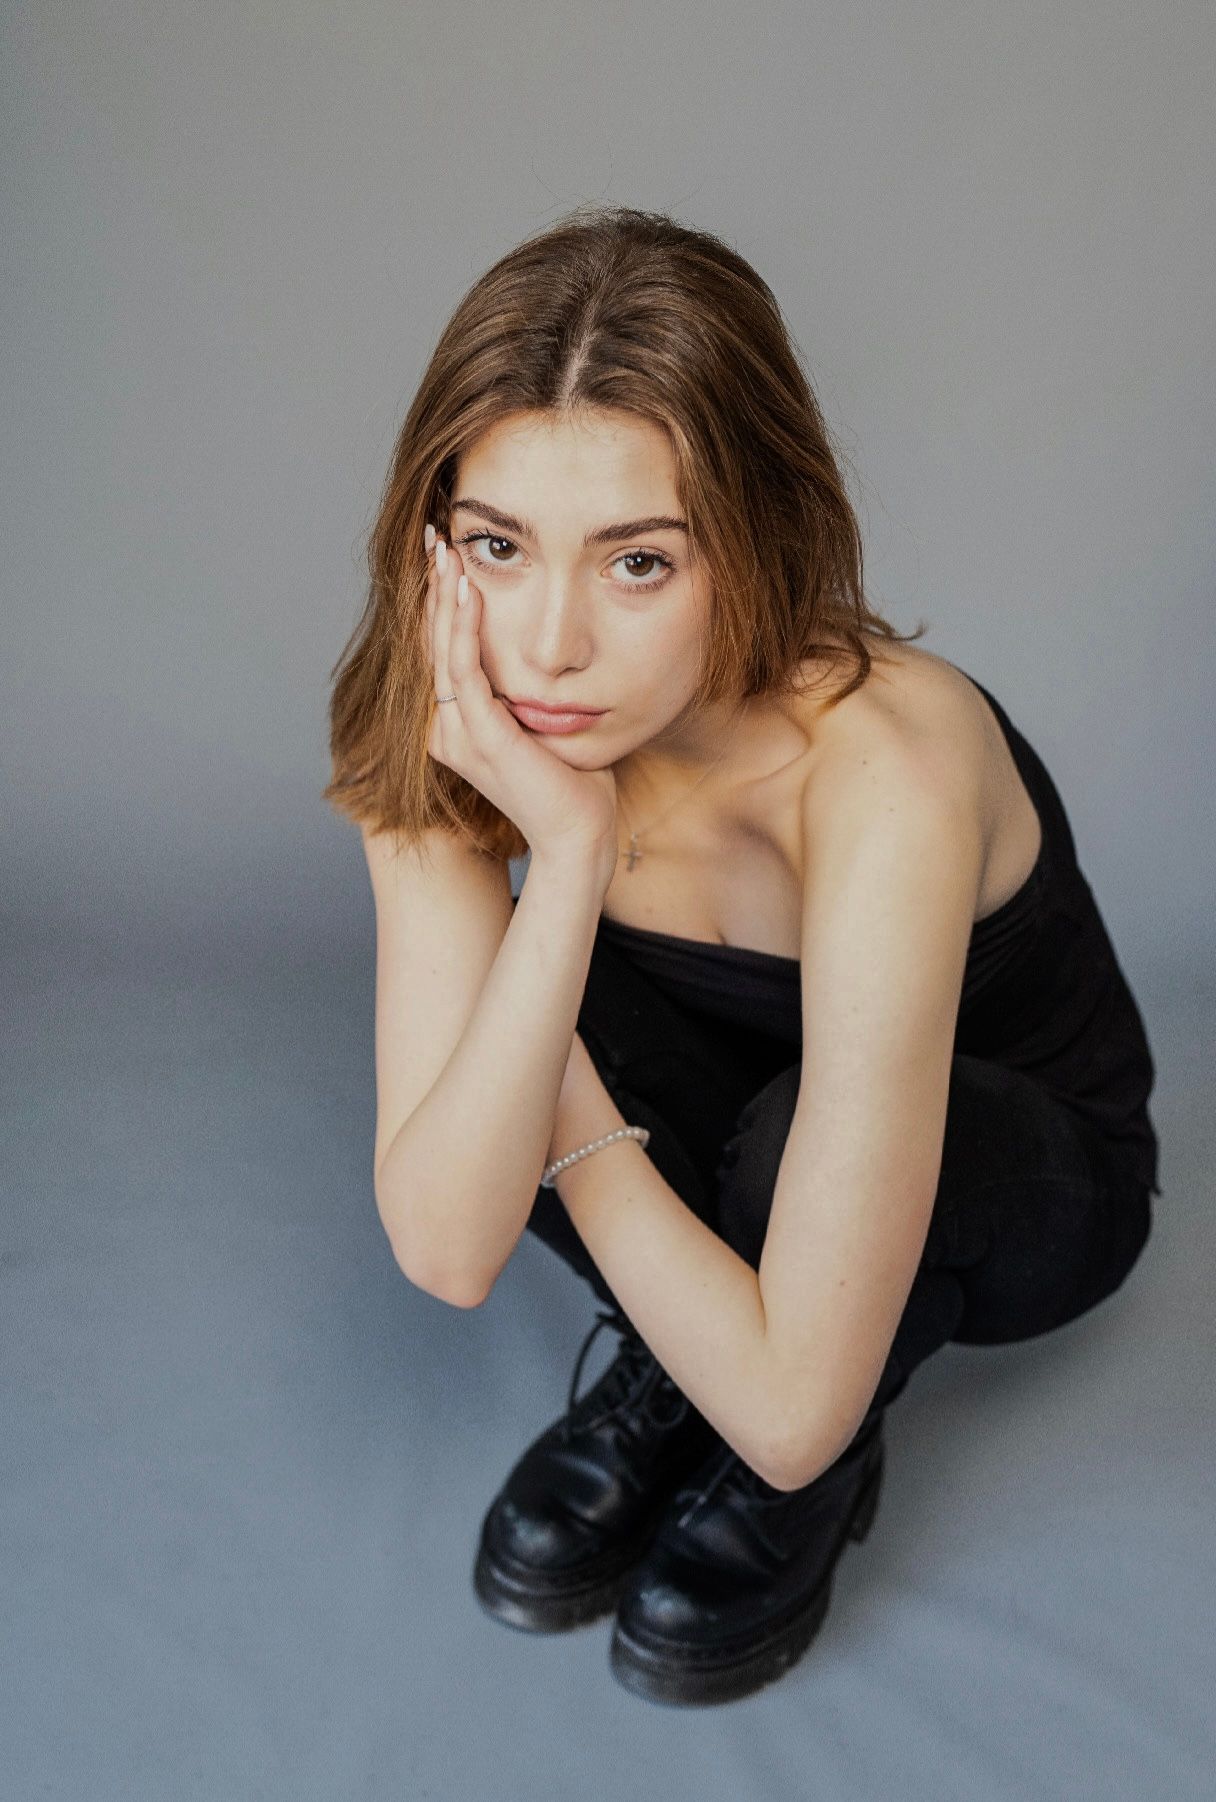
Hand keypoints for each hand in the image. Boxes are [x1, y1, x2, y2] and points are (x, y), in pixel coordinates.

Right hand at [425, 530, 620, 869]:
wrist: (580, 838)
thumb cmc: (576, 786)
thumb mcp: (547, 727)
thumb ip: (531, 694)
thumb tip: (547, 654)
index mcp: (457, 730)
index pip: (441, 654)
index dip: (440, 605)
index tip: (447, 557)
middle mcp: (447, 732)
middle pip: (432, 645)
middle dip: (433, 588)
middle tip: (435, 535)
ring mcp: (460, 737)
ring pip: (442, 651)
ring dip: (443, 596)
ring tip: (445, 549)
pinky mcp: (482, 739)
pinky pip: (465, 671)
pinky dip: (464, 627)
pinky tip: (467, 591)